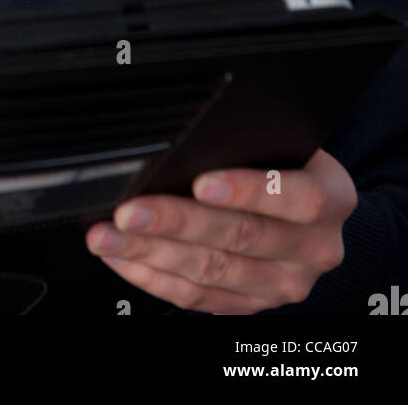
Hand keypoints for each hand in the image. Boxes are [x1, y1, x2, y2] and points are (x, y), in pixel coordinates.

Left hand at [85, 148, 356, 313]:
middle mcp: (313, 248)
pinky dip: (154, 278)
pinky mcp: (252, 305)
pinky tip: (125, 258)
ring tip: (111, 235)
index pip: (294, 197)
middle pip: (240, 237)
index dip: (245, 190)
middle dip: (176, 223)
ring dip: (152, 253)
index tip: (200, 183)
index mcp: (330, 198)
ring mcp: (282, 283)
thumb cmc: (290, 166)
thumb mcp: (290, 145)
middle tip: (130, 210)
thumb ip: (251, 144)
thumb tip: (185, 138)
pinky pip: (198, 298)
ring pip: (212, 271)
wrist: (315, 214)